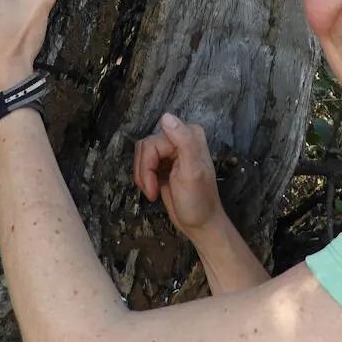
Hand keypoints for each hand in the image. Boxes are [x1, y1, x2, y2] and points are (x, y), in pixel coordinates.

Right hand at [133, 113, 223, 239]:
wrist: (200, 225)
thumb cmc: (198, 201)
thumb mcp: (192, 172)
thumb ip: (183, 141)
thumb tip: (165, 116)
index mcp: (189, 135)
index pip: (154, 142)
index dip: (149, 164)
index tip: (155, 186)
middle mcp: (180, 138)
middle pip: (145, 147)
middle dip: (145, 172)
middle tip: (152, 192)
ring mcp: (171, 150)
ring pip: (141, 154)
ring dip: (143, 176)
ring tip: (152, 192)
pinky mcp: (163, 163)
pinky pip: (143, 162)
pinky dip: (144, 178)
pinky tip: (153, 190)